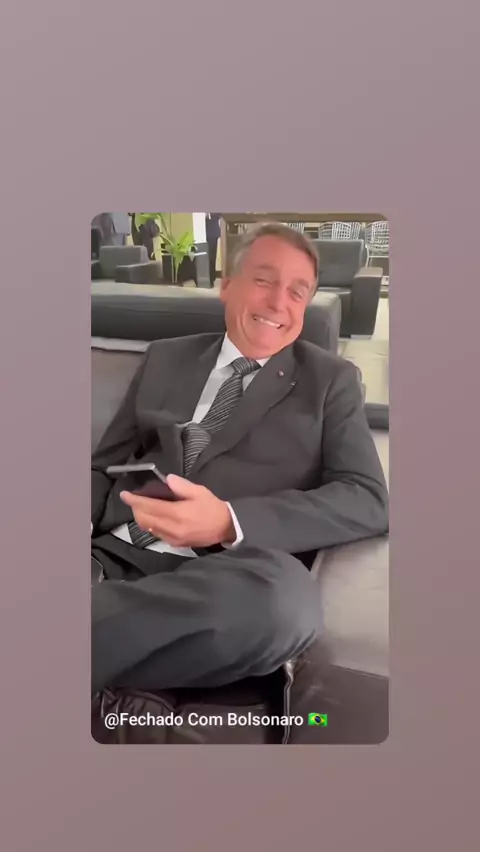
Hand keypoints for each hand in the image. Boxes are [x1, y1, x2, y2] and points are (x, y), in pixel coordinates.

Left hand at [119, 474, 235, 547]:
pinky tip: (154, 517)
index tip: (125, 494)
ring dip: (141, 517)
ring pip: (148, 528)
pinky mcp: (175, 544)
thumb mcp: (199, 491)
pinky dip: (150, 524)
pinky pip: (156, 534)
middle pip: (144, 519)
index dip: (134, 500)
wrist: (225, 528)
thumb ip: (181, 486)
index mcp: (177, 513)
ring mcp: (172, 538)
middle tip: (135, 499)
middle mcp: (171, 528)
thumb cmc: (212, 507)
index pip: (149, 506)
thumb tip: (167, 480)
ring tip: (142, 507)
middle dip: (136, 508)